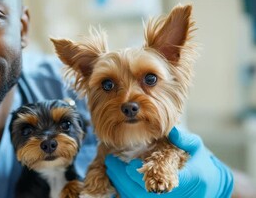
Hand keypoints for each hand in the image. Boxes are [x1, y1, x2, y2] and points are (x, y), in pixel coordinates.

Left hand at [104, 127, 233, 197]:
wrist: (208, 185)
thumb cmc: (199, 163)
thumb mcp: (196, 148)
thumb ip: (184, 139)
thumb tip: (172, 128)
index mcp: (188, 181)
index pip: (160, 181)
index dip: (141, 175)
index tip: (128, 163)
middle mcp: (175, 196)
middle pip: (142, 194)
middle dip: (123, 179)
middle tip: (110, 162)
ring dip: (121, 185)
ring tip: (110, 168)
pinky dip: (124, 191)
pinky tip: (116, 178)